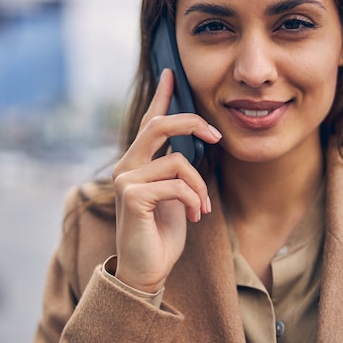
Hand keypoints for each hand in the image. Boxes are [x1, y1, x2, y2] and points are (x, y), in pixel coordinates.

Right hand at [111, 69, 221, 292]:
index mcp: (138, 162)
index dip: (162, 97)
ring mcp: (125, 179)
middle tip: (217, 136)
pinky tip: (196, 215)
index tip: (172, 73)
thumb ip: (176, 169)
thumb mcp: (174, 194)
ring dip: (200, 186)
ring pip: (178, 161)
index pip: (150, 123)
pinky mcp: (131, 195)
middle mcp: (127, 165)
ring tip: (203, 208)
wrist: (147, 268)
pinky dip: (195, 199)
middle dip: (193, 124)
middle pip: (160, 125)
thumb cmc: (161, 233)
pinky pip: (177, 184)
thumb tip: (190, 147)